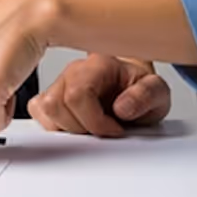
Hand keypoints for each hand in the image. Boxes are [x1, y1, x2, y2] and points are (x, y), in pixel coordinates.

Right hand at [28, 54, 170, 136]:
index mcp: (99, 64)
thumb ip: (147, 95)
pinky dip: (54, 125)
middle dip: (80, 127)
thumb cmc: (142, 88)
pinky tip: (75, 127)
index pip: (78, 93)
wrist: (135, 86)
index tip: (114, 130)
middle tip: (102, 131)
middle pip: (54, 104)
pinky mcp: (51, 95)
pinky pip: (37, 110)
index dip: (95, 121)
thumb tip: (122, 107)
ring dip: (67, 128)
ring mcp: (60, 82)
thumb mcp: (158, 92)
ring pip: (43, 109)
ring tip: (90, 129)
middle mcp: (74, 70)